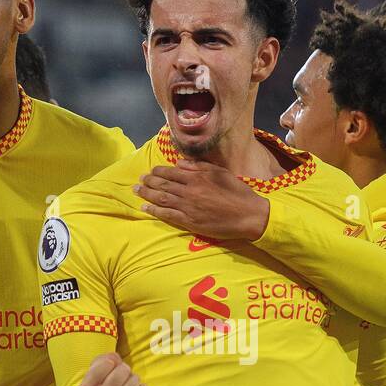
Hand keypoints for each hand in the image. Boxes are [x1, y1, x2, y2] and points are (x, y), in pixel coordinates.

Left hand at [134, 160, 270, 240]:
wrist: (248, 215)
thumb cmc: (237, 192)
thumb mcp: (220, 172)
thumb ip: (198, 166)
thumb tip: (179, 163)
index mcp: (197, 177)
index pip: (171, 173)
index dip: (158, 172)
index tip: (150, 172)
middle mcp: (190, 190)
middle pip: (163, 185)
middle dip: (149, 182)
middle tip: (139, 181)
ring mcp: (188, 207)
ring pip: (162, 198)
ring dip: (147, 194)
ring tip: (137, 191)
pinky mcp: (190, 222)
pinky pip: (168, 215)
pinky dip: (155, 210)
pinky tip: (145, 208)